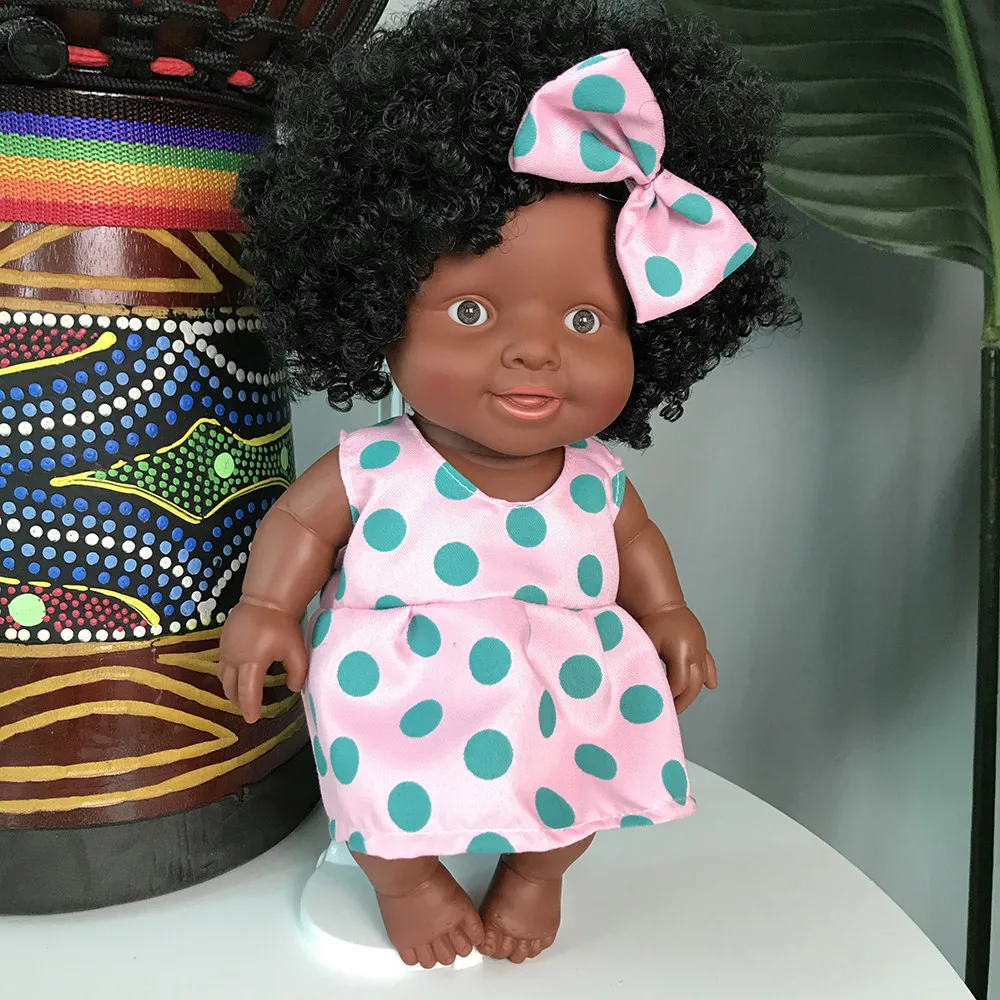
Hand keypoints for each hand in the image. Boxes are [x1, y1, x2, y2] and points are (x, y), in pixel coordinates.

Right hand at [218, 600, 308, 722]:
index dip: (250, 707)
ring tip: (242, 696)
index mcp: (252, 661)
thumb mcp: (296, 650)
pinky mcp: (222, 643)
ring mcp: (225, 650)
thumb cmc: (282, 625)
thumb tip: (294, 689)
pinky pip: (222, 666)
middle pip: (231, 688)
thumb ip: (298, 672)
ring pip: (223, 678)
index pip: (248, 690)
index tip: (253, 719)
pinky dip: (228, 677)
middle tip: (249, 710)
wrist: (265, 600)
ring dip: (231, 690)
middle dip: (239, 701)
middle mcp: (234, 658)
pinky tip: (238, 677)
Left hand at [638, 606, 717, 714]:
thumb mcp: (646, 644)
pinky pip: (709, 663)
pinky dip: (710, 675)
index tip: (660, 703)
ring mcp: (700, 646)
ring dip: (693, 692)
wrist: (659, 600)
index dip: (670, 695)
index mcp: (681, 650)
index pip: (680, 682)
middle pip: (694, 684)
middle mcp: (695, 649)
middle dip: (683, 700)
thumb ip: (649, 665)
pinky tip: (711, 685)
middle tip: (671, 711)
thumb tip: (645, 686)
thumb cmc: (648, 620)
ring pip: (702, 676)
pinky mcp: (701, 643)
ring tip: (681, 703)